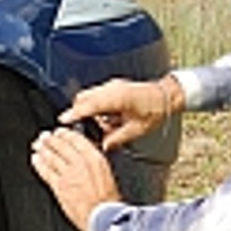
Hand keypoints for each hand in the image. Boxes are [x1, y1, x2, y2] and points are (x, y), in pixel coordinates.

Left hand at [30, 125, 121, 230]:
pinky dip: (39, 164)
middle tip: (44, 136)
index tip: (59, 132)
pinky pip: (46, 171)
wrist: (103, 216)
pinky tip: (35, 160)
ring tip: (37, 145)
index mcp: (94, 158)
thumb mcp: (107, 173)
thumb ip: (93, 162)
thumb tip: (84, 155)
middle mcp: (80, 163)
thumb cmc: (108, 200)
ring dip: (42, 149)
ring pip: (51, 157)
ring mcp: (67, 174)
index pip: (75, 140)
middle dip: (50, 140)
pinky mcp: (59, 186)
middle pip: (60, 146)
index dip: (64, 134)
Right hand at [59, 76, 177, 150]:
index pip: (90, 105)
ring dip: (89, 109)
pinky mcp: (115, 86)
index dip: (75, 113)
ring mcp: (113, 85)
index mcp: (118, 98)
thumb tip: (103, 145)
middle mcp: (113, 88)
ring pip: (90, 95)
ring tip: (103, 123)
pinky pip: (98, 95)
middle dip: (79, 111)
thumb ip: (116, 138)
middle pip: (84, 98)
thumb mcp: (137, 130)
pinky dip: (97, 105)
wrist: (167, 96)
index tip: (64, 120)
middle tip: (82, 127)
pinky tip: (108, 116)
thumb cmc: (156, 110)